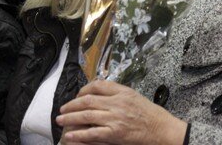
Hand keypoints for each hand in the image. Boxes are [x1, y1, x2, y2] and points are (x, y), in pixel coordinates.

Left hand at [57, 80, 186, 144]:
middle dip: (71, 105)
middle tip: (62, 109)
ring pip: (86, 116)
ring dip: (70, 118)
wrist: (161, 129)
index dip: (83, 90)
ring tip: (60, 120)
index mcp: (123, 92)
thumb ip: (117, 94)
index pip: (98, 85)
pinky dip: (79, 135)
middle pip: (88, 101)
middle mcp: (118, 103)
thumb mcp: (134, 96)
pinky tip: (70, 136)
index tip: (77, 95)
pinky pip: (92, 134)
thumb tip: (98, 94)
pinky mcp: (114, 134)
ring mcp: (115, 119)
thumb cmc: (150, 114)